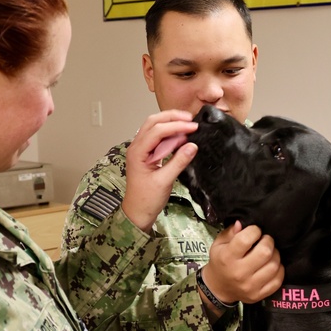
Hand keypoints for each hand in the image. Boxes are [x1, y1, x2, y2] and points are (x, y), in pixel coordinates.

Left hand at [122, 110, 198, 231]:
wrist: (137, 212)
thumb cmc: (147, 200)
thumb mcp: (164, 181)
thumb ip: (178, 162)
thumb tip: (192, 146)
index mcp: (137, 152)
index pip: (157, 130)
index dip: (176, 126)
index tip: (193, 127)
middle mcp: (136, 147)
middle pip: (153, 122)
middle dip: (172, 117)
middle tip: (190, 119)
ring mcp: (141, 150)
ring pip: (154, 127)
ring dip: (170, 123)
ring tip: (187, 124)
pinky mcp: (147, 154)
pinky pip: (157, 138)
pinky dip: (169, 134)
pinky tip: (181, 136)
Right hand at [200, 222, 284, 309]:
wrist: (218, 288)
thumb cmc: (220, 261)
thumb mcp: (219, 244)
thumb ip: (230, 232)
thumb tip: (242, 223)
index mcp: (227, 258)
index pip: (246, 239)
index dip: (254, 231)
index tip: (255, 231)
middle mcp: (239, 273)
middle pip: (265, 252)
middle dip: (268, 241)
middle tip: (265, 241)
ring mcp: (250, 286)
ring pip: (274, 265)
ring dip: (275, 255)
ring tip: (269, 253)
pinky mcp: (259, 295)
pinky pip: (278, 280)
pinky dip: (279, 270)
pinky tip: (272, 265)